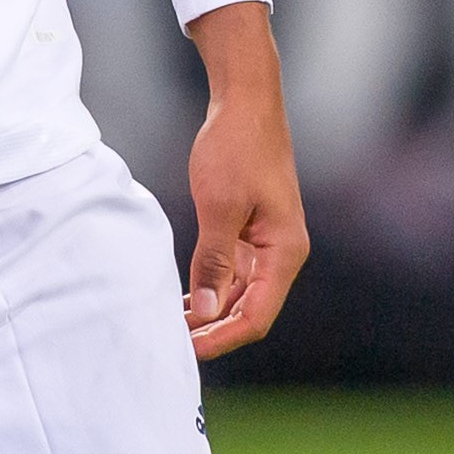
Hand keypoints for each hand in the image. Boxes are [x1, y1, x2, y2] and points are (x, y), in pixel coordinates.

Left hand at [182, 0, 306, 358]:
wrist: (246, 102)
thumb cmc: (236, 148)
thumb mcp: (220, 206)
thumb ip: (214, 262)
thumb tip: (207, 312)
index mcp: (284, 252)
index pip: (257, 316)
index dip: (223, 339)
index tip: (187, 352)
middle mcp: (281, 253)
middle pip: (250, 310)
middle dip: (214, 332)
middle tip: (170, 344)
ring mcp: (268, 242)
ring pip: (241, 294)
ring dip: (211, 312)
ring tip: (171, 326)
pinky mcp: (252, 230)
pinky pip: (234, 273)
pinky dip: (210, 288)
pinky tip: (184, 299)